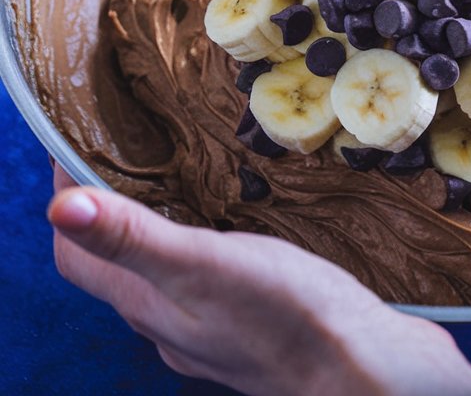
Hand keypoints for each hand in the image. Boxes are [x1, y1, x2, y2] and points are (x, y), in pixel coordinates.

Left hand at [49, 165, 470, 395]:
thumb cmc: (289, 315)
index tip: (78, 145)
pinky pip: (206, 286)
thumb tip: (61, 207)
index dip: (67, 201)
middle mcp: (169, 324)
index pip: (77, 255)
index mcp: (149, 304)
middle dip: (112, 212)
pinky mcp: (250, 330)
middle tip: (132, 153)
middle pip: (116, 267)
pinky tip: (235, 234)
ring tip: (181, 182)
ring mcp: (210, 333)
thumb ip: (135, 237)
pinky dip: (202, 251)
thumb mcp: (205, 265)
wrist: (363, 371)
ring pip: (163, 278)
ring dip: (157, 231)